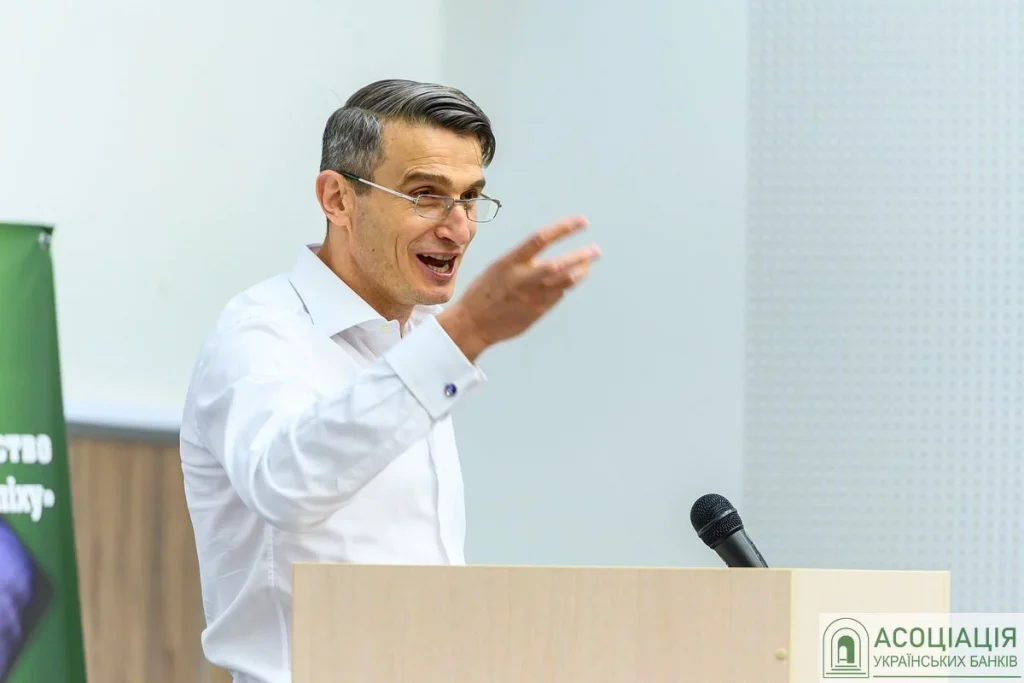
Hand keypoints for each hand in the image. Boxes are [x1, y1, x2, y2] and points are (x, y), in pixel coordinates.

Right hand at [438, 215, 599, 360]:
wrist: (474, 323)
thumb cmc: (483, 292)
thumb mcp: (498, 267)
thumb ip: (522, 261)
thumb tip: (543, 256)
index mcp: (511, 262)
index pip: (541, 239)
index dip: (564, 228)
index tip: (581, 222)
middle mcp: (524, 278)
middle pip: (561, 264)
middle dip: (582, 256)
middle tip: (596, 250)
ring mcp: (534, 296)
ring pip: (566, 281)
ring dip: (580, 271)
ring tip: (587, 264)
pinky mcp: (539, 311)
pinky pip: (559, 294)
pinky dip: (566, 285)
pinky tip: (568, 281)